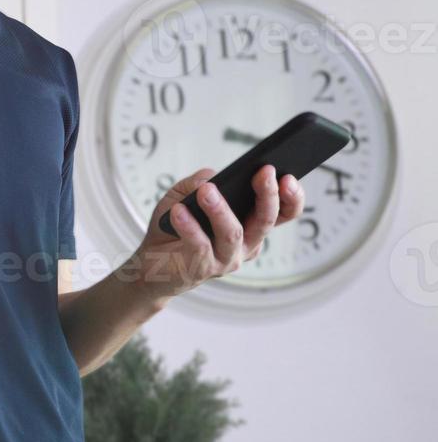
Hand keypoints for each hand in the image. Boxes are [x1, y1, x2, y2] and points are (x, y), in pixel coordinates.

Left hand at [128, 163, 304, 303]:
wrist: (149, 261)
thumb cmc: (173, 225)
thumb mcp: (184, 195)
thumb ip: (199, 182)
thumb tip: (212, 177)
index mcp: (251, 225)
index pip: (283, 213)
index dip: (292, 196)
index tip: (288, 175)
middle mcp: (246, 245)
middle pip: (266, 220)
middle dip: (268, 194)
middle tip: (264, 171)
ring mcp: (226, 259)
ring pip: (233, 233)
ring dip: (220, 209)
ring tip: (207, 190)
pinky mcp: (202, 269)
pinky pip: (200, 245)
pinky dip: (188, 226)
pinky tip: (178, 211)